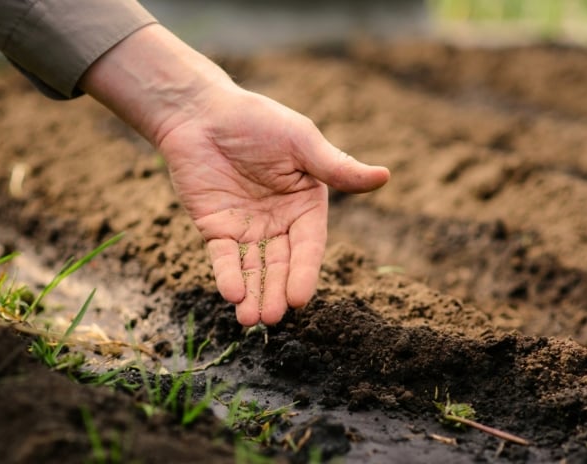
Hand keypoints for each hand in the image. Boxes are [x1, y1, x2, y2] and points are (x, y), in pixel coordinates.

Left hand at [158, 88, 388, 324]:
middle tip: (272, 317)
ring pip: (254, 268)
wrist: (201, 113)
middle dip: (276, 291)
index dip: (304, 272)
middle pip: (281, 264)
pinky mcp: (216, 229)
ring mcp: (247, 228)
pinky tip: (232, 294)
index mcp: (305, 204)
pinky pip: (224, 258)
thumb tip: (385, 176)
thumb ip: (336, 167)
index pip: (308, 246)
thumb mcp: (301, 142)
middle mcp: (279, 222)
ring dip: (253, 294)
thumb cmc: (257, 121)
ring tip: (252, 320)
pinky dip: (227, 275)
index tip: (299, 298)